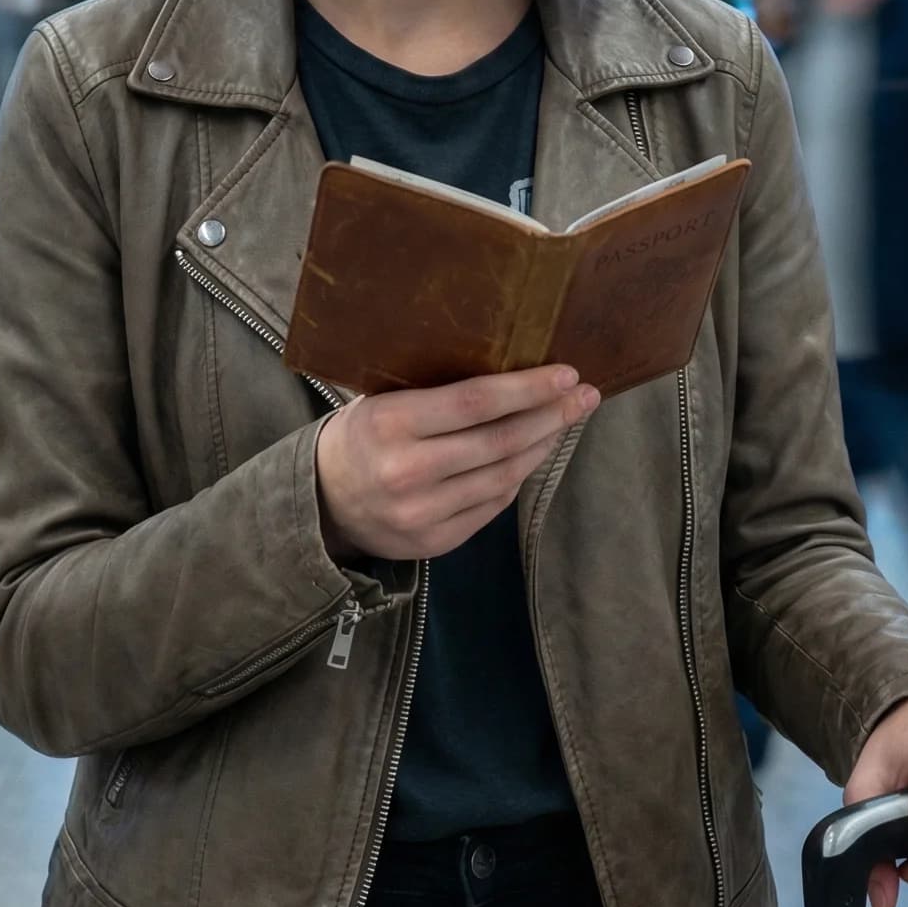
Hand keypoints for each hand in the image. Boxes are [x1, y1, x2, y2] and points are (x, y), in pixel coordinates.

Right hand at [316, 366, 598, 562]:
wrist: (323, 500)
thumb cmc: (363, 434)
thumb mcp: (381, 399)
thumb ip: (433, 389)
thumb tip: (509, 364)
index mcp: (391, 423)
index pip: (474, 403)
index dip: (527, 388)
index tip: (566, 373)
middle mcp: (408, 471)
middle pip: (499, 441)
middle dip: (550, 416)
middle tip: (584, 395)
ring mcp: (422, 513)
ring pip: (503, 476)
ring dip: (542, 446)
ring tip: (565, 421)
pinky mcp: (434, 542)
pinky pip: (491, 506)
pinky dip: (517, 477)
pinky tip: (532, 454)